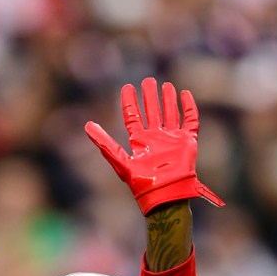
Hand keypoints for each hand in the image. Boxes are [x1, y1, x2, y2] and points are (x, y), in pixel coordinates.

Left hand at [85, 77, 222, 213]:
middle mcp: (155, 138)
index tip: (127, 87)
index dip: (130, 102)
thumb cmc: (142, 183)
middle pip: (152, 112)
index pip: (133, 117)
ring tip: (164, 85)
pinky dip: (188, 108)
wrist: (165, 195)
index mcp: (140, 142)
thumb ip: (104, 143)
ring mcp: (172, 139)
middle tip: (148, 80)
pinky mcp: (187, 142)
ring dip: (167, 99)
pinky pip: (190, 121)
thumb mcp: (120, 161)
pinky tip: (185, 95)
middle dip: (149, 97)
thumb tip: (87, 125)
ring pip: (169, 113)